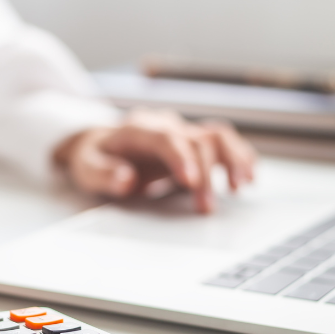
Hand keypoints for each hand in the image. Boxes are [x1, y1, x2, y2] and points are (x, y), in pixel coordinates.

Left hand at [54, 109, 256, 212]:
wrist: (100, 144)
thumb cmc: (95, 158)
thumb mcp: (85, 168)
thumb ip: (103, 174)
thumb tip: (126, 179)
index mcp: (137, 129)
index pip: (165, 137)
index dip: (181, 157)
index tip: (191, 182)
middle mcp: (165, 125)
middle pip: (195, 140)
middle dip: (206, 173)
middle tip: (207, 207)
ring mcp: (182, 131)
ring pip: (216, 135)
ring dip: (233, 159)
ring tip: (241, 186)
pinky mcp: (194, 143)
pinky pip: (223, 142)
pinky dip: (240, 157)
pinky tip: (249, 177)